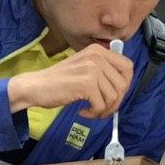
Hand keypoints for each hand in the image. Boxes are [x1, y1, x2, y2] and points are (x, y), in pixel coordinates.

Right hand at [6, 43, 133, 118]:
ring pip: (114, 97)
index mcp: (98, 50)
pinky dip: (93, 113)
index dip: (125, 85)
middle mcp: (97, 56)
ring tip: (90, 111)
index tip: (114, 95)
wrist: (36, 86)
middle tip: (101, 109)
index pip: (128, 66)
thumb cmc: (59, 81)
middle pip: (123, 85)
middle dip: (115, 102)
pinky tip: (82, 111)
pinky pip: (101, 105)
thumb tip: (124, 88)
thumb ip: (103, 71)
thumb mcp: (84, 67)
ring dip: (103, 110)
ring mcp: (92, 69)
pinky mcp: (87, 83)